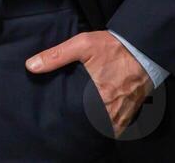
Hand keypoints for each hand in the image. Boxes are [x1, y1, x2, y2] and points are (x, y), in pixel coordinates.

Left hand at [25, 30, 152, 137]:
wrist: (143, 47)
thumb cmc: (113, 46)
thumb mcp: (82, 44)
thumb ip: (57, 56)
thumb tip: (31, 66)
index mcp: (99, 95)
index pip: (78, 117)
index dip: (69, 119)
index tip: (61, 116)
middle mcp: (112, 108)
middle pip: (92, 125)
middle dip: (82, 124)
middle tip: (70, 118)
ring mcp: (123, 112)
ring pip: (106, 129)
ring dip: (96, 126)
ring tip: (84, 120)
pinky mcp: (131, 111)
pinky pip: (118, 127)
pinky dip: (109, 126)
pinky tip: (100, 119)